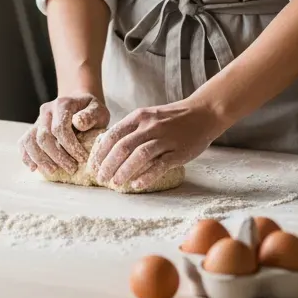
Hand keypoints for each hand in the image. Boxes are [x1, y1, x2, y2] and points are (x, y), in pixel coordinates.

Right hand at [18, 93, 109, 174]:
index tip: (82, 158)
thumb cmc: (90, 111)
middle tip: (72, 168)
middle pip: (44, 137)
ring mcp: (38, 120)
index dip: (70, 146)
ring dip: (41, 159)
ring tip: (53, 171)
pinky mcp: (33, 129)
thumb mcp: (98, 110)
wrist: (79, 104)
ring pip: (30, 141)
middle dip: (57, 156)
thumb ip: (91, 115)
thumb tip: (78, 123)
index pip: (60, 128)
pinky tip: (34, 168)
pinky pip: (23, 143)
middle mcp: (46, 111)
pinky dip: (27, 156)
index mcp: (62, 104)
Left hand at [90, 99, 222, 190]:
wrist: (204, 113)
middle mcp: (150, 126)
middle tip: (101, 179)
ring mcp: (165, 138)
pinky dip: (146, 176)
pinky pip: (160, 165)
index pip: (113, 135)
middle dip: (108, 165)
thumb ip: (132, 129)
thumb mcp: (149, 116)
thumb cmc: (173, 118)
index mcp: (139, 117)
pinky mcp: (178, 152)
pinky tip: (137, 185)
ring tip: (115, 183)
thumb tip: (109, 147)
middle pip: (123, 147)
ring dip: (124, 171)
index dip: (101, 152)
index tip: (93, 166)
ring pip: (139, 155)